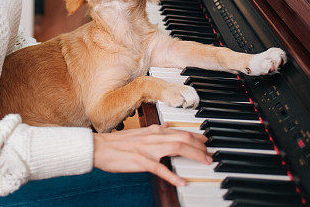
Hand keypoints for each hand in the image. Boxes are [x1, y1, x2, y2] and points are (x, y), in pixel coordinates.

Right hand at [92, 124, 210, 186]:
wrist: (99, 147)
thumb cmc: (118, 143)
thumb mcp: (140, 133)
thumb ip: (156, 131)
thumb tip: (169, 127)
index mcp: (154, 130)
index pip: (181, 131)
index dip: (197, 137)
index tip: (207, 143)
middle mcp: (154, 136)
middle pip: (184, 138)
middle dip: (200, 147)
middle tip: (210, 155)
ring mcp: (148, 148)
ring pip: (177, 148)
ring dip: (194, 156)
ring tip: (205, 164)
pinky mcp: (141, 161)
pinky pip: (160, 168)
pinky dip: (173, 176)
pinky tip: (182, 182)